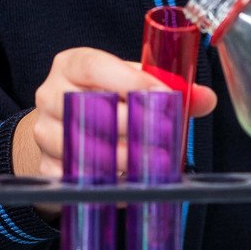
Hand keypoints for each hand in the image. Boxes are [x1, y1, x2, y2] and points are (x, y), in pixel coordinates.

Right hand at [14, 47, 219, 178]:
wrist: (61, 127)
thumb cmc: (103, 99)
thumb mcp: (129, 83)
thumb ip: (167, 87)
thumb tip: (206, 98)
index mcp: (70, 65)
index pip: (94, 67)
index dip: (130, 80)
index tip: (162, 95)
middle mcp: (50, 95)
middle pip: (88, 109)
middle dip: (133, 124)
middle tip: (166, 136)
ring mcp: (44, 133)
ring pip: (83, 147)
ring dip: (125, 158)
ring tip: (155, 163)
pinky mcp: (45, 167)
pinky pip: (78, 179)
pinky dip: (109, 184)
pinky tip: (133, 183)